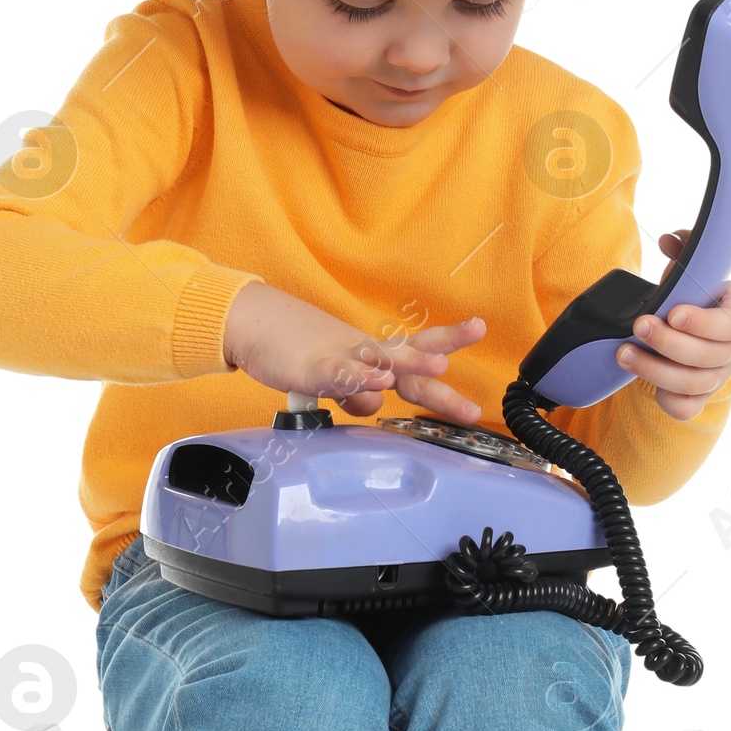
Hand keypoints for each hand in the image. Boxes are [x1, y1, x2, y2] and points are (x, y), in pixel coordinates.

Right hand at [223, 283, 485, 421]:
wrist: (251, 323)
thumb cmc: (294, 349)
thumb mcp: (335, 378)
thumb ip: (359, 394)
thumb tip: (375, 406)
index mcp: (372, 354)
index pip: (415, 346)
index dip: (448, 338)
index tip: (479, 327)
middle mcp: (363, 351)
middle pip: (409, 351)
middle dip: (443, 350)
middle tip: (476, 334)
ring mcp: (339, 357)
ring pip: (379, 358)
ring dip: (411, 362)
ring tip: (439, 364)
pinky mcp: (311, 368)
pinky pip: (338, 375)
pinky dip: (358, 379)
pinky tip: (375, 383)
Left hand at [615, 229, 730, 420]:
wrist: (695, 331)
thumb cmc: (695, 297)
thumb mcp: (694, 270)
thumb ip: (685, 249)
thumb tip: (669, 240)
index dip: (704, 323)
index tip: (674, 314)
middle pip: (708, 356)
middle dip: (669, 343)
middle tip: (638, 326)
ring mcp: (719, 376)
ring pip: (693, 383)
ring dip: (655, 370)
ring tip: (624, 352)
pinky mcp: (700, 396)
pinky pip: (688, 408)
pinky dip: (669, 400)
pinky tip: (648, 385)